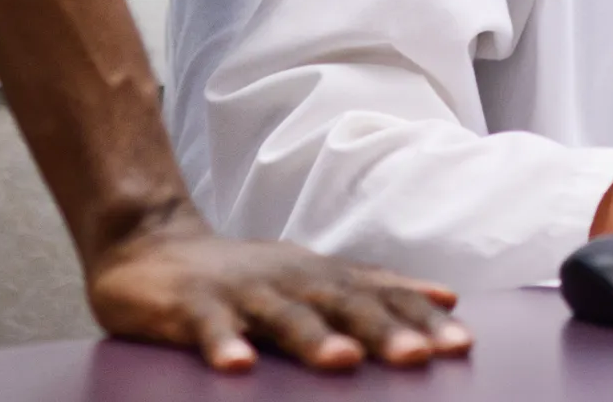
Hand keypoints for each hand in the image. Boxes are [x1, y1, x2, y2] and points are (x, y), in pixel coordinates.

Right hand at [87, 215, 469, 372]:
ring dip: (315, 339)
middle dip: (384, 331)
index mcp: (323, 276)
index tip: (461, 343)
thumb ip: (374, 290)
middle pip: (344, 305)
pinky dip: (224, 346)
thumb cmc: (245, 275)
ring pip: (284, 316)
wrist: (151, 244)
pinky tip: (238, 368)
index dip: (421, 318)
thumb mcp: (314, 277)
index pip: (382, 295)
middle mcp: (291, 278)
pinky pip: (209, 329)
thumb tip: (447, 298)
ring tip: (344, 363)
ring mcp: (242, 291)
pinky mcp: (192, 306)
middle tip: (420, 358)